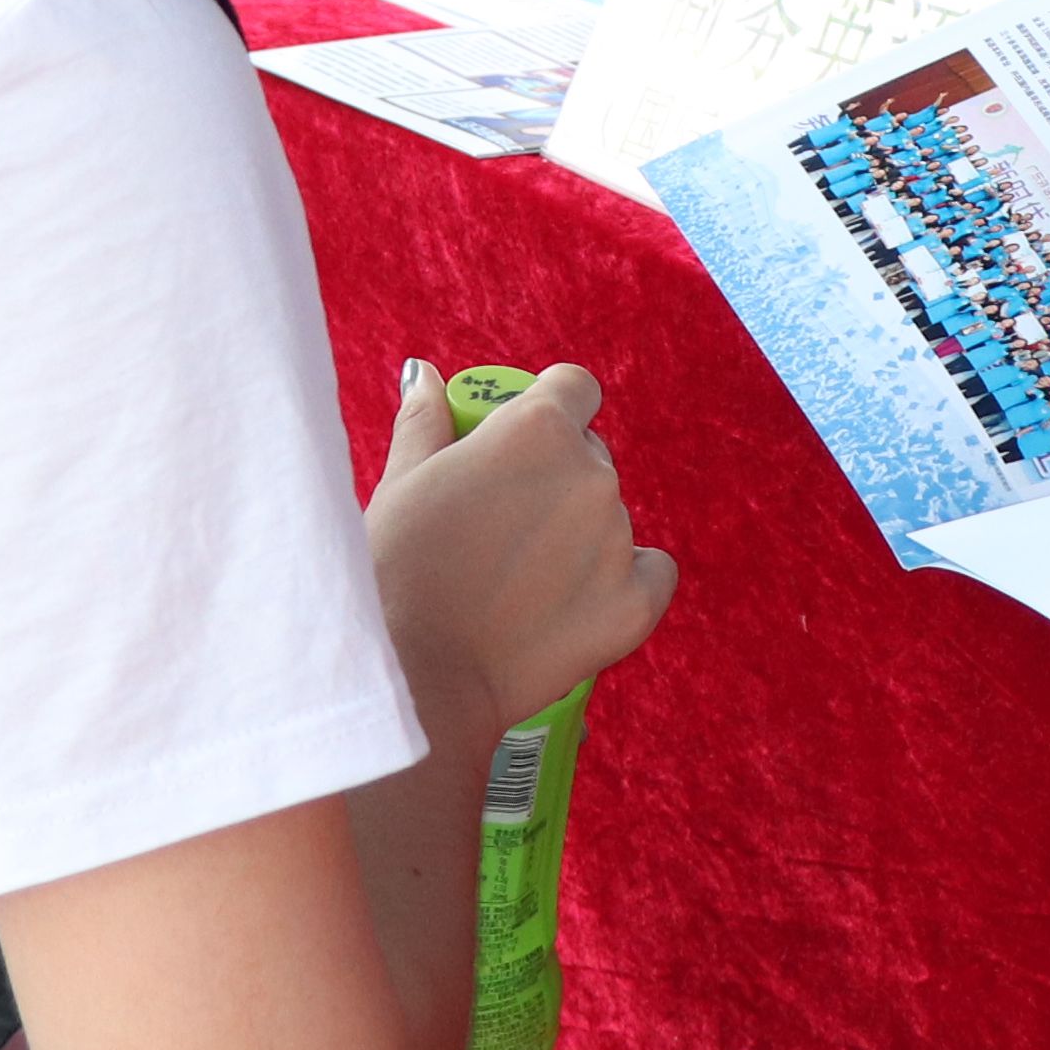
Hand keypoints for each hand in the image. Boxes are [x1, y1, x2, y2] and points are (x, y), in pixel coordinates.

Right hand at [367, 361, 674, 733]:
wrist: (414, 675)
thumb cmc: (396, 572)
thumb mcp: (401, 481)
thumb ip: (425, 420)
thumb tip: (425, 374)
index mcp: (538, 429)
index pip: (576, 388)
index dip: (550, 411)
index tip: (521, 446)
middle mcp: (592, 475)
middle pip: (591, 457)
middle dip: (556, 480)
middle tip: (502, 529)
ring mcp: (619, 540)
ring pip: (611, 519)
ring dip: (579, 537)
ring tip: (518, 582)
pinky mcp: (635, 605)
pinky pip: (653, 574)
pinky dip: (625, 584)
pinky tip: (576, 603)